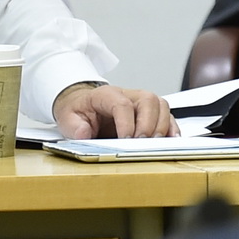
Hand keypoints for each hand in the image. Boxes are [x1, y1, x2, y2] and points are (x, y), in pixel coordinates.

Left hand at [52, 82, 175, 139]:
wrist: (82, 105)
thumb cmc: (78, 111)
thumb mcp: (67, 118)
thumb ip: (73, 126)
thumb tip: (83, 133)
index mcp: (106, 94)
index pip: (122, 104)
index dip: (126, 122)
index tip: (125, 139)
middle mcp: (128, 94)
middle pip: (148, 101)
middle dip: (148, 123)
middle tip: (142, 142)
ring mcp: (140, 102)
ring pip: (161, 106)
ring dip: (162, 126)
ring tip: (155, 144)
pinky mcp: (150, 112)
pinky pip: (167, 115)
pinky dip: (171, 127)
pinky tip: (170, 140)